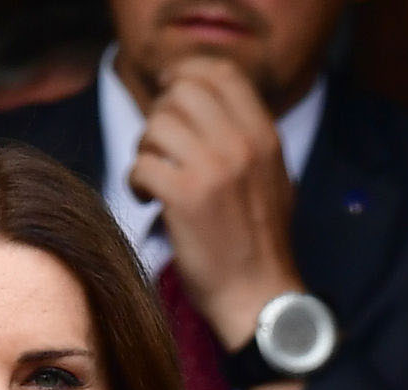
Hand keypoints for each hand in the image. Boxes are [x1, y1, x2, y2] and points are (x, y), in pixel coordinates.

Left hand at [129, 55, 302, 351]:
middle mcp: (240, 144)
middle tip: (159, 148)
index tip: (169, 94)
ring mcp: (212, 169)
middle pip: (182, 93)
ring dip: (145, 149)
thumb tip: (213, 105)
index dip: (187, 75)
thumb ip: (247, 138)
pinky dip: (135, 180)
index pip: (221, 73)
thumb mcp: (272, 178)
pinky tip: (145, 198)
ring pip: (157, 126)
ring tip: (152, 177)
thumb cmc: (259, 245)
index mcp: (263, 135)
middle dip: (160, 116)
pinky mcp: (184, 199)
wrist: (259, 298)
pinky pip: (142, 164)